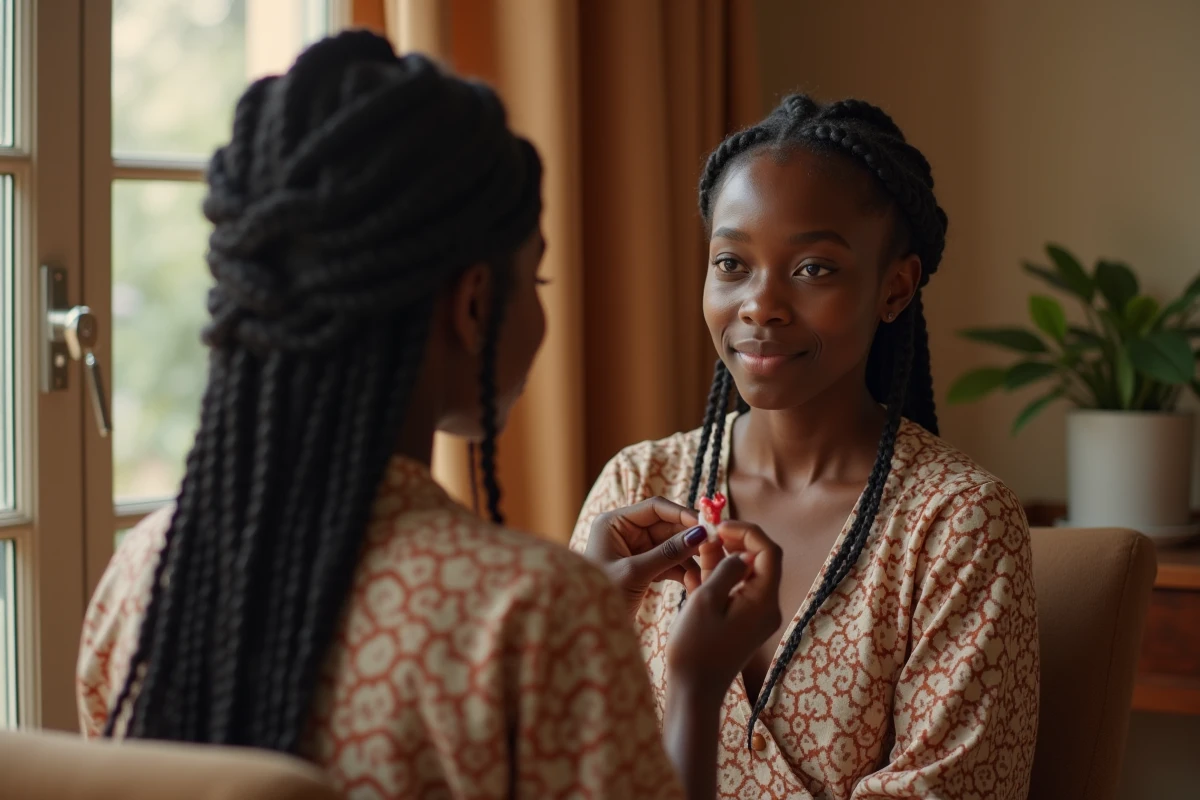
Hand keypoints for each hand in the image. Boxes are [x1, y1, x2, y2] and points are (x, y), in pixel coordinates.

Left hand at [584, 497, 705, 618]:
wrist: (587, 627)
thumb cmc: (601, 596)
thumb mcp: (635, 573)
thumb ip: (668, 553)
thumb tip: (700, 533)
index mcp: (614, 523)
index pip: (655, 508)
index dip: (682, 514)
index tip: (707, 524)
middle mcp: (624, 532)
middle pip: (667, 527)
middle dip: (690, 540)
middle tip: (715, 549)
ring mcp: (634, 550)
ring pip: (671, 547)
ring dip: (689, 560)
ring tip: (707, 571)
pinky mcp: (642, 568)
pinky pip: (668, 563)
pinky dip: (682, 572)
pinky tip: (695, 582)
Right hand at [666, 522, 782, 697]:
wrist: (694, 691)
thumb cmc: (696, 647)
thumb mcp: (705, 600)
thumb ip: (725, 570)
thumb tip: (740, 554)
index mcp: (764, 600)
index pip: (769, 552)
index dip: (747, 532)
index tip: (720, 526)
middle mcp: (767, 607)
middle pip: (760, 561)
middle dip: (735, 543)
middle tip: (708, 535)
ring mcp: (756, 616)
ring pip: (746, 575)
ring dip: (725, 558)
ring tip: (700, 549)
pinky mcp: (743, 623)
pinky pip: (737, 591)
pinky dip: (721, 577)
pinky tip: (698, 571)